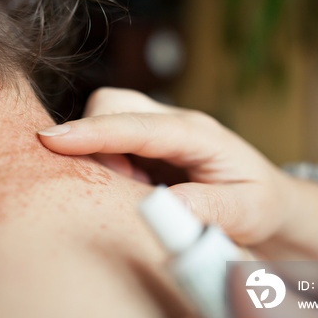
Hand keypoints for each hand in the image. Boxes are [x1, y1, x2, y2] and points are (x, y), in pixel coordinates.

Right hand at [38, 87, 317, 260]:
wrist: (264, 198)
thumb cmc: (258, 203)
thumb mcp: (247, 211)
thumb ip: (208, 208)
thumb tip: (160, 207)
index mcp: (197, 132)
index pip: (137, 125)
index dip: (94, 132)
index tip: (53, 139)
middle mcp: (171, 122)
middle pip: (110, 105)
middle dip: (93, 141)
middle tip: (122, 190)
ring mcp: (154, 130)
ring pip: (102, 120)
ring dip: (98, 156)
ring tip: (134, 192)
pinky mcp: (141, 144)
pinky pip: (105, 142)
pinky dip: (102, 165)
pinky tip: (131, 190)